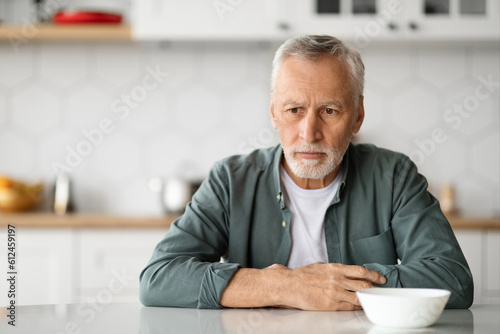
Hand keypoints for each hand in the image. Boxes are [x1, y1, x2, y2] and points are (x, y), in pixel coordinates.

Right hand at [271, 262, 385, 310]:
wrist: (289, 285)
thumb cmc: (302, 276)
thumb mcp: (320, 266)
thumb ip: (333, 269)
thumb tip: (342, 271)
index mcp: (335, 268)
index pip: (360, 271)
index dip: (374, 275)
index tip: (380, 279)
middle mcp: (337, 280)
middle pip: (363, 285)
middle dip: (375, 288)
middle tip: (381, 290)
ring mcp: (335, 293)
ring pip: (359, 297)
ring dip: (368, 299)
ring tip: (374, 300)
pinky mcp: (331, 304)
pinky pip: (349, 307)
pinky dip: (357, 307)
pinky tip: (360, 306)